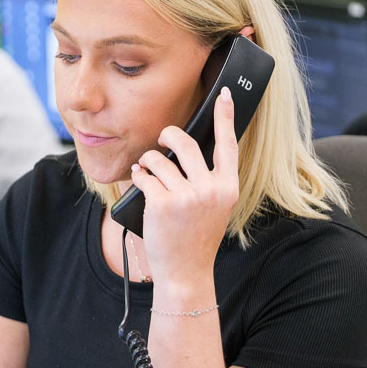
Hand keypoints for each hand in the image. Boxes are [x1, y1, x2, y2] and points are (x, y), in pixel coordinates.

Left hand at [130, 87, 239, 285]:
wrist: (185, 272)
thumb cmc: (195, 237)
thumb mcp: (214, 207)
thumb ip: (207, 179)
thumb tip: (183, 147)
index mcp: (228, 187)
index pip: (228, 144)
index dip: (224, 117)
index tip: (223, 95)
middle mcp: (211, 189)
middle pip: (185, 143)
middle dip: (168, 136)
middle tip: (161, 141)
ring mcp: (187, 197)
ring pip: (158, 159)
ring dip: (148, 162)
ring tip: (147, 171)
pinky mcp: (162, 203)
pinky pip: (144, 176)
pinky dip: (138, 177)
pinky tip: (140, 183)